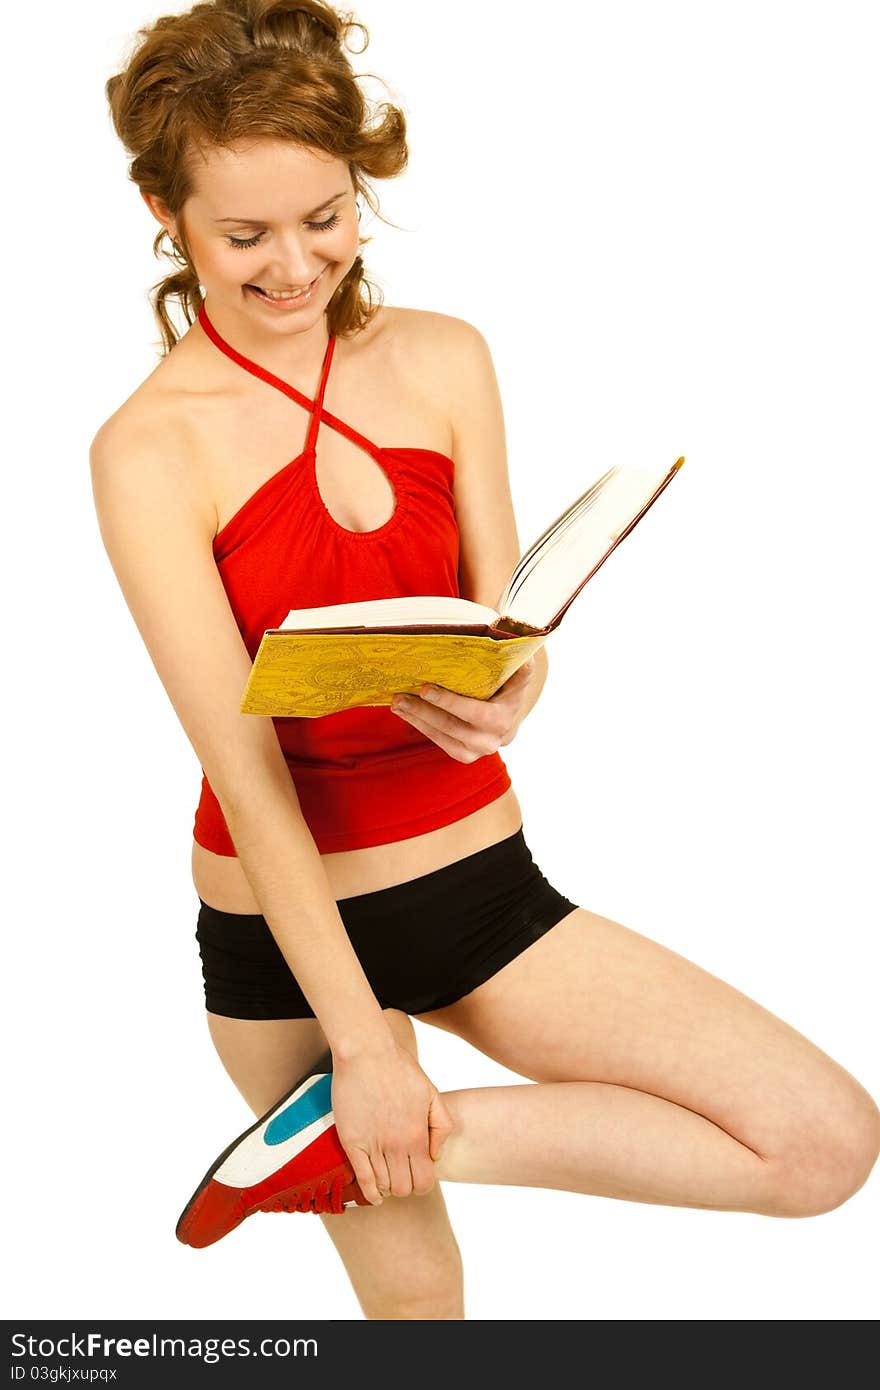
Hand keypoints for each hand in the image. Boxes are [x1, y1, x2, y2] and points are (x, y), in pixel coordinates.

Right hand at [331, 1040, 454, 1204]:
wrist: (367, 1052)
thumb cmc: (400, 1069)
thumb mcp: (432, 1093)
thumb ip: (441, 1126)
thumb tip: (435, 1155)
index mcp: (417, 1135)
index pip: (424, 1181)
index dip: (423, 1184)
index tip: (418, 1175)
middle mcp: (395, 1145)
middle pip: (404, 1189)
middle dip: (406, 1187)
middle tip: (403, 1175)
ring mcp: (372, 1144)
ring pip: (384, 1186)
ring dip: (388, 1187)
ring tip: (388, 1176)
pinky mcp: (351, 1141)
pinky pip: (362, 1178)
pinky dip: (369, 1192)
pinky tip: (375, 1195)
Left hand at [390, 658, 536, 763]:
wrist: (510, 717)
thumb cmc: (509, 686)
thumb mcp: (518, 672)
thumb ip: (516, 658)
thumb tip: (508, 633)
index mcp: (504, 718)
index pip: (475, 712)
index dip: (449, 702)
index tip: (426, 689)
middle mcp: (492, 739)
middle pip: (452, 726)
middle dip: (423, 711)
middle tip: (400, 696)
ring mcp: (476, 750)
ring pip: (441, 735)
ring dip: (415, 718)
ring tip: (396, 702)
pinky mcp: (463, 755)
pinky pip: (438, 741)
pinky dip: (419, 726)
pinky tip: (404, 712)